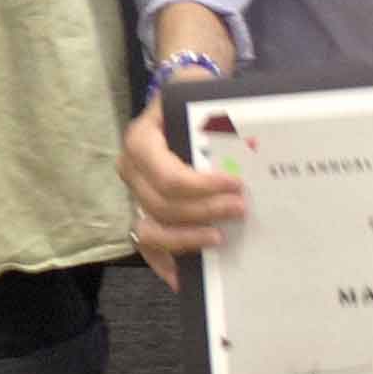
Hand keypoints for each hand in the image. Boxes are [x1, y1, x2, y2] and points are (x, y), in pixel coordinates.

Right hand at [120, 86, 244, 289]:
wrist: (181, 99)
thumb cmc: (194, 98)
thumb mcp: (201, 94)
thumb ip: (214, 116)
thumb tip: (242, 146)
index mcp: (140, 141)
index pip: (168, 177)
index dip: (202, 188)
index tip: (236, 185)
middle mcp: (131, 171)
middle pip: (163, 206)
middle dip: (205, 211)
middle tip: (240, 208)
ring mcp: (135, 194)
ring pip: (152, 230)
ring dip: (188, 238)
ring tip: (220, 237)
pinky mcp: (143, 210)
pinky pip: (146, 245)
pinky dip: (163, 263)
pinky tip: (183, 279)